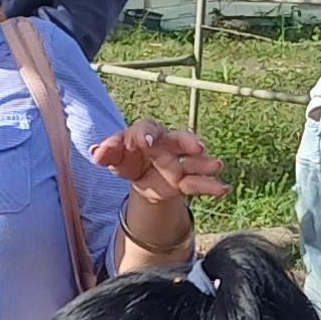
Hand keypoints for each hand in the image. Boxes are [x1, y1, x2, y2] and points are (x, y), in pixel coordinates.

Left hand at [94, 118, 229, 253]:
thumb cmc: (127, 158)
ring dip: (205, 163)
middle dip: (188, 142)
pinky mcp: (184, 181)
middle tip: (198, 146)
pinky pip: (198, 183)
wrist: (140, 176)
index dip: (146, 135)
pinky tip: (224, 189)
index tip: (145, 143)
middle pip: (179, 139)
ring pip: (193, 161)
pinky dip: (211, 186)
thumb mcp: (114, 157)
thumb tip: (96, 152)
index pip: (147, 129)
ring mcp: (178, 162)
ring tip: (216, 165)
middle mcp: (167, 144)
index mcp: (146, 133)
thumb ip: (107, 153)